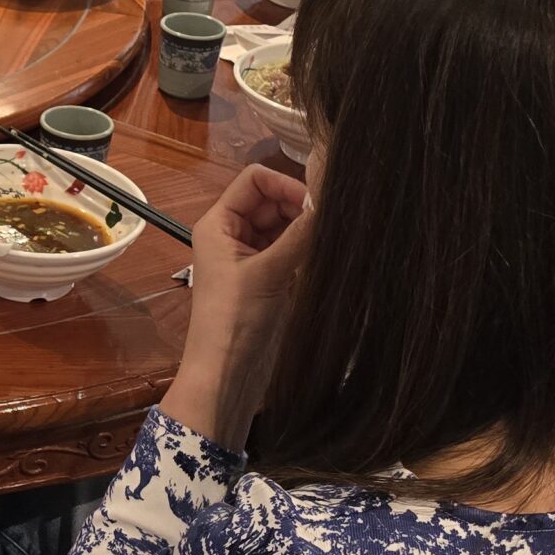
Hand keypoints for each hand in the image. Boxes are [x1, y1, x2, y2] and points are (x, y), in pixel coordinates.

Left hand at [163, 164, 313, 445]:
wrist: (227, 374)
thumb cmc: (235, 320)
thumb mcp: (268, 273)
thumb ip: (300, 235)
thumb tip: (332, 201)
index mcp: (219, 223)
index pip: (255, 180)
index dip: (286, 185)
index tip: (317, 205)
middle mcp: (234, 234)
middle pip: (274, 201)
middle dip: (302, 208)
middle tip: (334, 225)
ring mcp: (252, 257)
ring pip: (286, 226)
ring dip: (308, 229)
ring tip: (334, 240)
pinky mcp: (269, 279)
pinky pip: (292, 250)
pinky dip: (309, 249)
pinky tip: (330, 255)